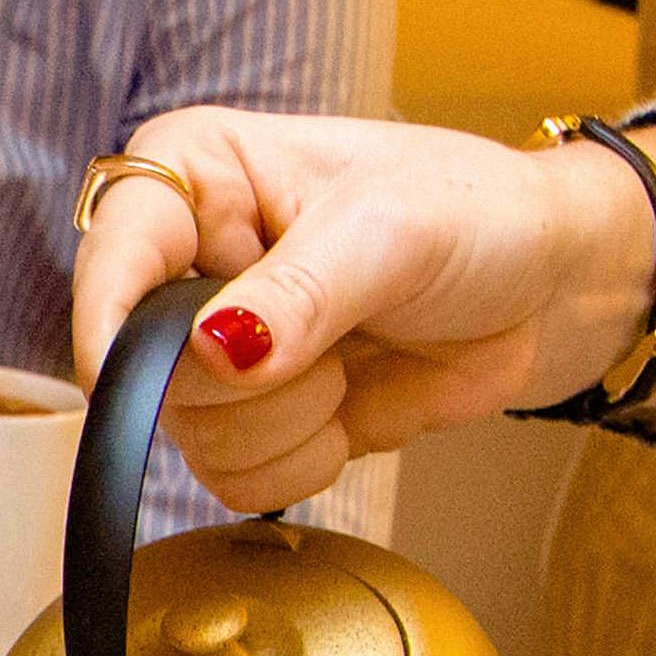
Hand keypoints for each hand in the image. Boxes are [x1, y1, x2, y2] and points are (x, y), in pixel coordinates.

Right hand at [69, 108, 655, 511]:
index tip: (128, 371)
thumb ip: (303, 289)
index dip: (110, 317)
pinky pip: (235, 479)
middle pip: (148, 368)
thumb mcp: (394, 228)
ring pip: (192, 435)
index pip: (113, 249)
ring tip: (353, 355)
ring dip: (291, 419)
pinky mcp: (251, 420)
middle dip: (253, 377)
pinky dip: (305, 460)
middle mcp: (185, 265)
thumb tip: (217, 349)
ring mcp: (213, 352)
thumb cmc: (476, 215)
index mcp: (196, 176)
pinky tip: (349, 403)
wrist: (545, 285)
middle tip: (338, 330)